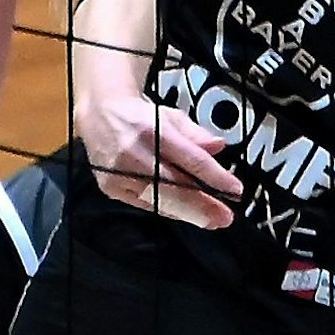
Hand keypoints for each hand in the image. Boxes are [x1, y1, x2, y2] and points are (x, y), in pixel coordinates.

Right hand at [76, 92, 242, 228]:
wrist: (99, 114)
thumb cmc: (139, 116)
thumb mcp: (170, 116)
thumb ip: (195, 134)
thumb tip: (219, 147)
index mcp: (152, 129)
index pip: (191, 159)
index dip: (215, 177)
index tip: (235, 190)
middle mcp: (134, 152)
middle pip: (176, 185)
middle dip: (203, 204)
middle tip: (225, 217)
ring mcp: (119, 172)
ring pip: (160, 199)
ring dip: (188, 212)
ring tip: (210, 220)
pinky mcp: (110, 187)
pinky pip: (144, 204)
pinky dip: (167, 209)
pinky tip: (184, 214)